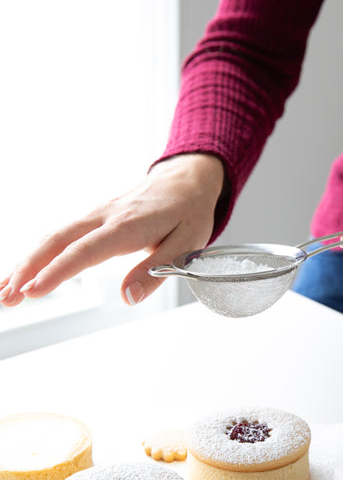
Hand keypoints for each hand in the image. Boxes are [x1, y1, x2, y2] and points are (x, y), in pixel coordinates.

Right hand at [0, 153, 226, 307]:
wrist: (184, 181)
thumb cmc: (188, 213)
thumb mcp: (187, 244)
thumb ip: (156, 271)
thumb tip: (128, 297)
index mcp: (128, 226)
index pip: (85, 250)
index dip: (58, 272)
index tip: (35, 291)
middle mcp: (104, 217)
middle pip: (57, 241)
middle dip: (28, 269)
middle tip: (8, 298)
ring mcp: (93, 216)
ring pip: (52, 238)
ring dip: (25, 264)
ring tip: (4, 293)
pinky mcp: (89, 219)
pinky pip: (58, 236)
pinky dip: (36, 255)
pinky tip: (21, 275)